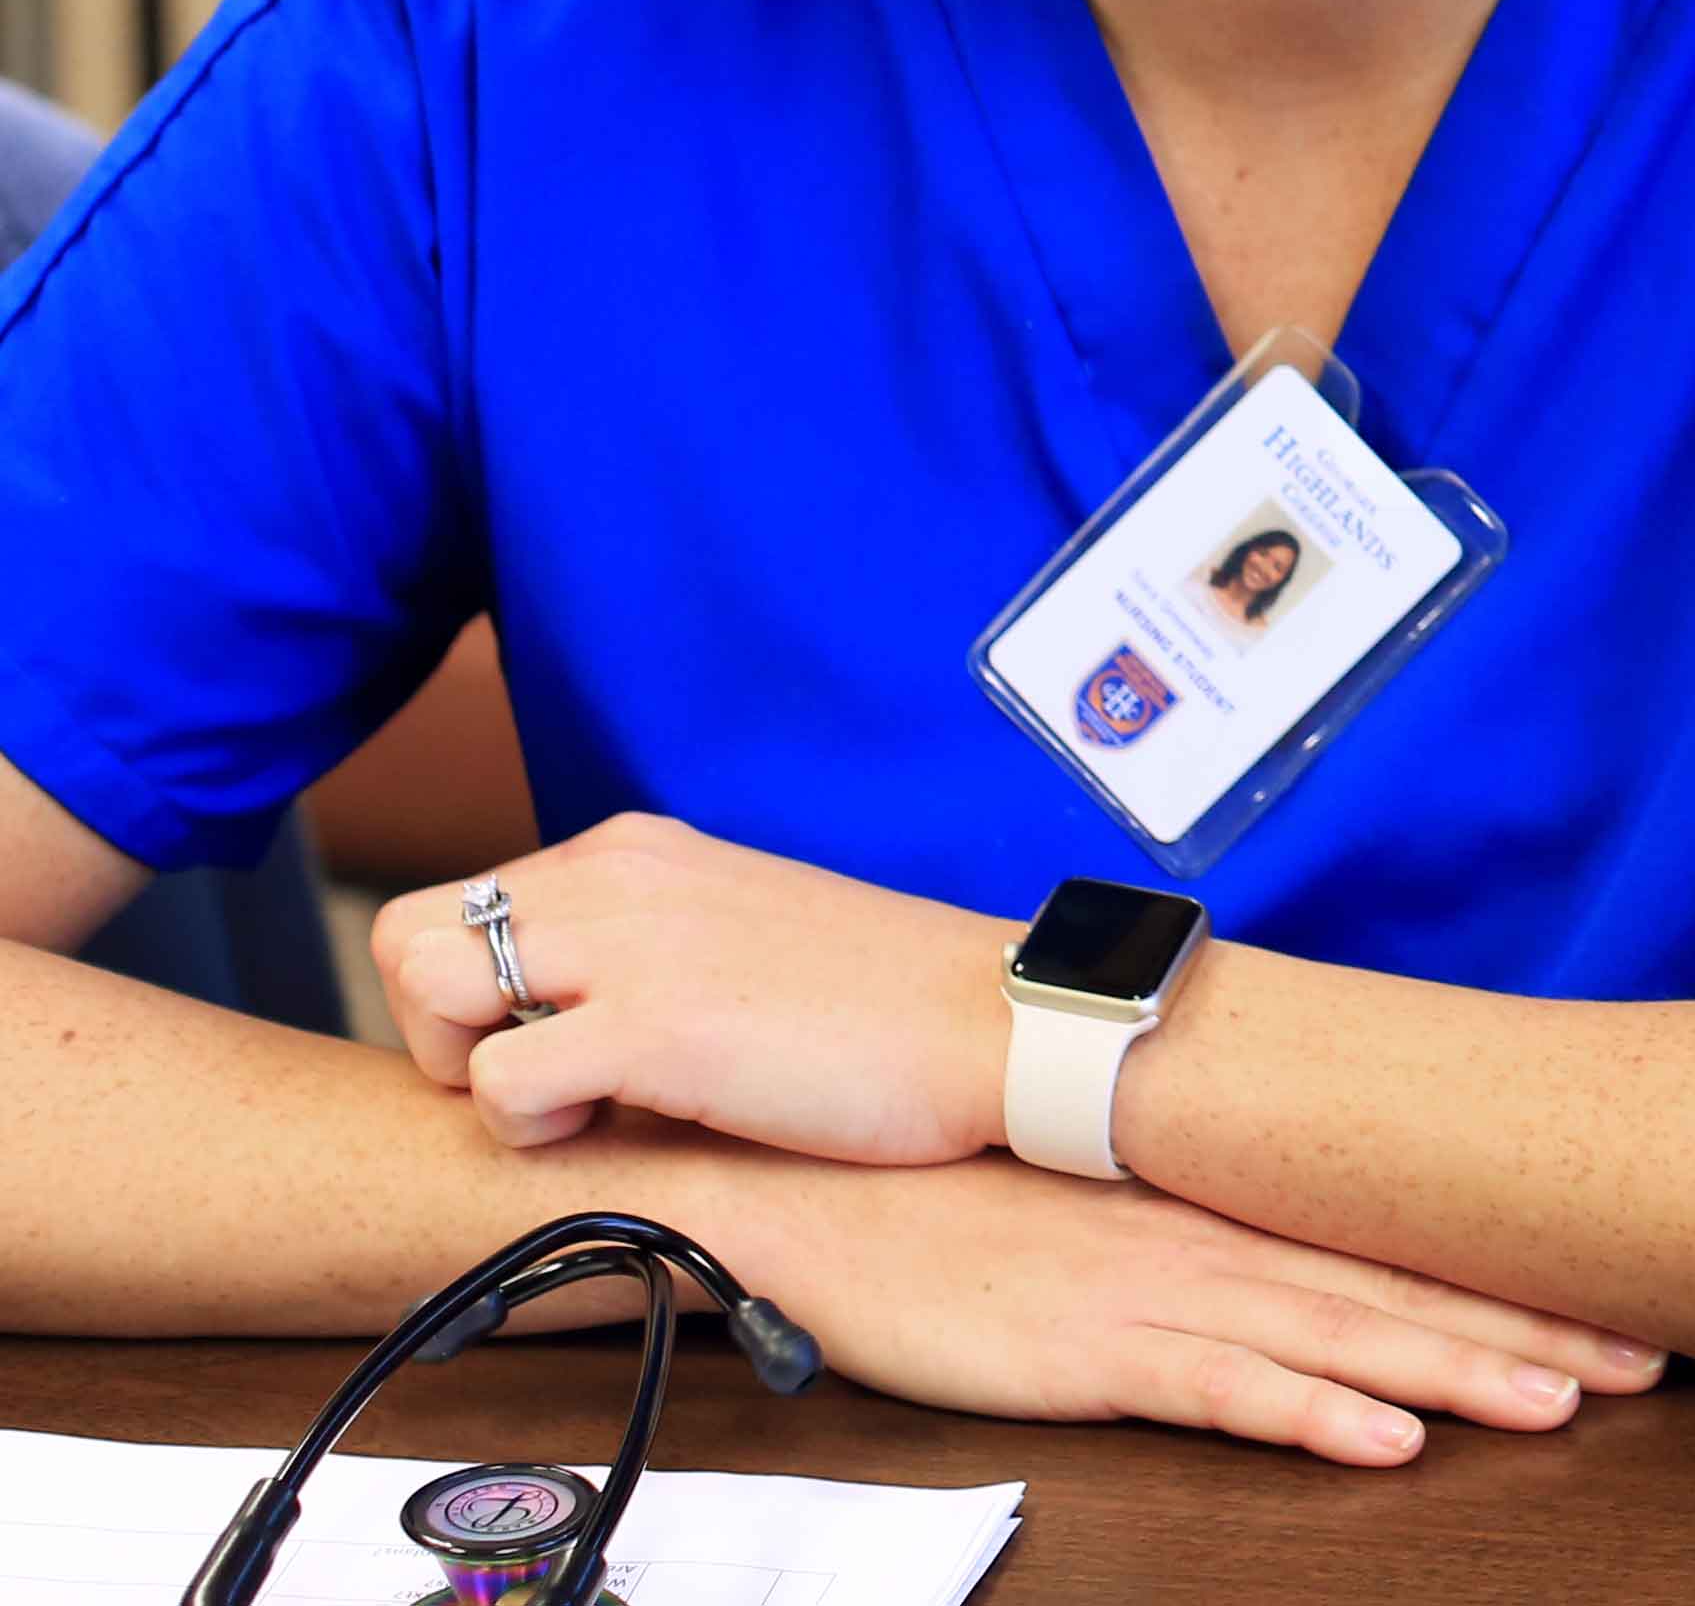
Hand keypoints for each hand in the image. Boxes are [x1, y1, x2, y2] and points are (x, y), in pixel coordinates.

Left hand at [373, 815, 1009, 1162]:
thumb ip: (643, 944)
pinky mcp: (652, 1027)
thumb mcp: (739, 931)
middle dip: (441, 1029)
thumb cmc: (887, 1007)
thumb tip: (556, 1014)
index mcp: (639, 851)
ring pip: (425, 989)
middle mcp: (618, 875)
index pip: (457, 906)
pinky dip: (529, 1132)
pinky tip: (619, 1131)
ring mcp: (630, 943)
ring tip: (571, 1107)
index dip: (472, 997)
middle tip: (537, 1085)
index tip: (551, 1047)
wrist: (998, 1025)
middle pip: (408, 937)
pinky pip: (495, 1086)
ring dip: (470, 1070)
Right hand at [667, 1135, 1662, 1464]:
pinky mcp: (1092, 1348)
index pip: (1401, 1246)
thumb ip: (1206, 1227)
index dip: (1516, 1277)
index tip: (1622, 1301)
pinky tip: (1385, 1438)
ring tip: (1564, 1404)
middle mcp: (1216, 1240)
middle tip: (1648, 1360)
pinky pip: (1221, 1388)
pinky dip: (1310, 1412)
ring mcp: (1158, 1293)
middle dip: (1532, 1330)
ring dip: (1458, 1373)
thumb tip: (1301, 1252)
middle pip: (1402, 1290)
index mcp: (1228, 1208)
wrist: (818, 1191)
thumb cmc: (959, 1206)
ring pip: (1341, 1339)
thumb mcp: (1108, 1213)